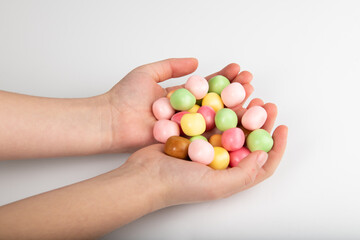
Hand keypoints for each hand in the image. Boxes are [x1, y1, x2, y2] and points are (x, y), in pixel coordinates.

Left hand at [102, 58, 253, 152]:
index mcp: (180, 96)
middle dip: (234, 91)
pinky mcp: (183, 141)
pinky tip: (239, 119)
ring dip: (233, 107)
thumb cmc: (125, 96)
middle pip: (216, 100)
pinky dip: (222, 128)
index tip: (239, 70)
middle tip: (251, 83)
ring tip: (251, 97)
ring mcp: (186, 127)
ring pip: (214, 117)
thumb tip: (196, 61)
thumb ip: (171, 66)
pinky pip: (205, 134)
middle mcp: (187, 112)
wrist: (111, 121)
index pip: (207, 84)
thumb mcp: (148, 72)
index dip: (223, 77)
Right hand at [122, 100, 287, 206]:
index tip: (283, 127)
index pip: (262, 163)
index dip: (277, 146)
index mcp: (231, 176)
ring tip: (250, 97)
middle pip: (248, 140)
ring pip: (232, 126)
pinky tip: (226, 98)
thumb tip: (264, 154)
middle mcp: (222, 163)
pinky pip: (212, 120)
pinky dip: (220, 109)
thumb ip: (243, 174)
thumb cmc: (178, 186)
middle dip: (261, 123)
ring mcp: (207, 148)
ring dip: (243, 112)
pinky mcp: (193, 136)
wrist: (144, 176)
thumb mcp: (215, 186)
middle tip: (267, 105)